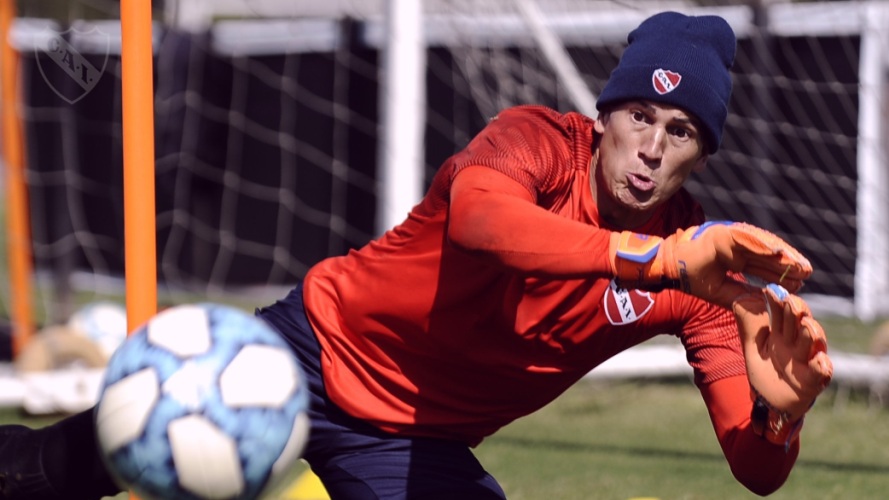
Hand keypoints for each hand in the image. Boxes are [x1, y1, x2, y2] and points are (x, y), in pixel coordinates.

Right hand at [609, 221, 811, 307]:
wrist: (667, 267)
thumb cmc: (689, 277)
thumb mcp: (719, 291)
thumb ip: (740, 294)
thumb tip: (763, 303)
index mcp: (735, 255)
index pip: (762, 264)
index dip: (781, 272)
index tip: (800, 282)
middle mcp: (735, 244)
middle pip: (767, 253)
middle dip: (788, 263)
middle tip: (807, 272)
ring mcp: (730, 236)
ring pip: (762, 244)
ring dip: (781, 254)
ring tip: (799, 264)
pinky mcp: (724, 233)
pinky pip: (747, 238)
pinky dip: (762, 244)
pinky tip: (779, 252)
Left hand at [733, 284, 832, 444]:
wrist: (771, 401)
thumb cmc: (765, 369)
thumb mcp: (753, 347)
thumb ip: (749, 326)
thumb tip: (738, 300)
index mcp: (781, 333)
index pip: (782, 313)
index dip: (778, 302)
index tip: (770, 291)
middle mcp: (796, 343)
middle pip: (800, 323)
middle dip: (797, 312)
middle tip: (790, 301)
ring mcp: (806, 360)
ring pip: (813, 343)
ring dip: (811, 333)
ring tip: (806, 324)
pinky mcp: (813, 380)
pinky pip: (821, 372)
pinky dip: (821, 366)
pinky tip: (819, 360)